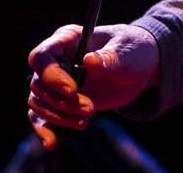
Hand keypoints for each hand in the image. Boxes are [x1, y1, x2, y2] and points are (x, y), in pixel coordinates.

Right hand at [27, 23, 160, 150]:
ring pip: (39, 102)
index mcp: (68, 39)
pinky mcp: (63, 102)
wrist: (143, 68)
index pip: (42, 57)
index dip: (51, 75)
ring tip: (85, 121)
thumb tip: (89, 60)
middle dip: (62, 101)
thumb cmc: (133, 50)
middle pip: (39, 84)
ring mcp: (58, 82)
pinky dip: (45, 130)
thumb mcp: (127, 50)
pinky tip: (52, 142)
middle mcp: (57, 60)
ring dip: (59, 116)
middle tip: (90, 108)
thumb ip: (109, 57)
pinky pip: (42, 117)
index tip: (72, 90)